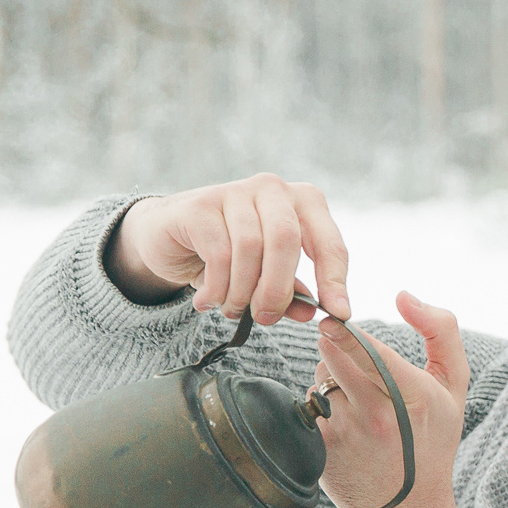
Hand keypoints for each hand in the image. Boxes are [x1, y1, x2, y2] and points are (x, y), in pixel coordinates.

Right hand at [108, 173, 351, 322]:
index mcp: (302, 202)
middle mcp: (272, 189)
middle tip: (266, 318)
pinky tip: (208, 301)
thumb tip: (310, 312)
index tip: (339, 314)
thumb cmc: (229, 255)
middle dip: (278, 288)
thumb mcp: (265, 276)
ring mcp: (235, 191)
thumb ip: (291, 292)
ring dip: (241, 292)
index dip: (335, 280)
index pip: (329, 242)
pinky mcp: (200, 205)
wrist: (169, 237)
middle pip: (286, 240)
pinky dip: (217, 288)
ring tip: (232, 310)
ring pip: (249, 248)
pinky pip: (218, 253)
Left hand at [314, 293, 469, 507]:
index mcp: (412, 396)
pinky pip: (311, 404)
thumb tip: (404, 294)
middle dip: (333, 344)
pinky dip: (322, 403)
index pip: (367, 347)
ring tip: (355, 394)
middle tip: (339, 344)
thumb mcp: (454, 386)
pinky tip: (344, 419)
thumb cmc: (432, 441)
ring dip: (329, 375)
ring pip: (320, 378)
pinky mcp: (323, 447)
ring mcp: (346, 433)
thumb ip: (441, 330)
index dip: (345, 330)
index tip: (333, 319)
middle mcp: (377, 414)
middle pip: (332, 354)